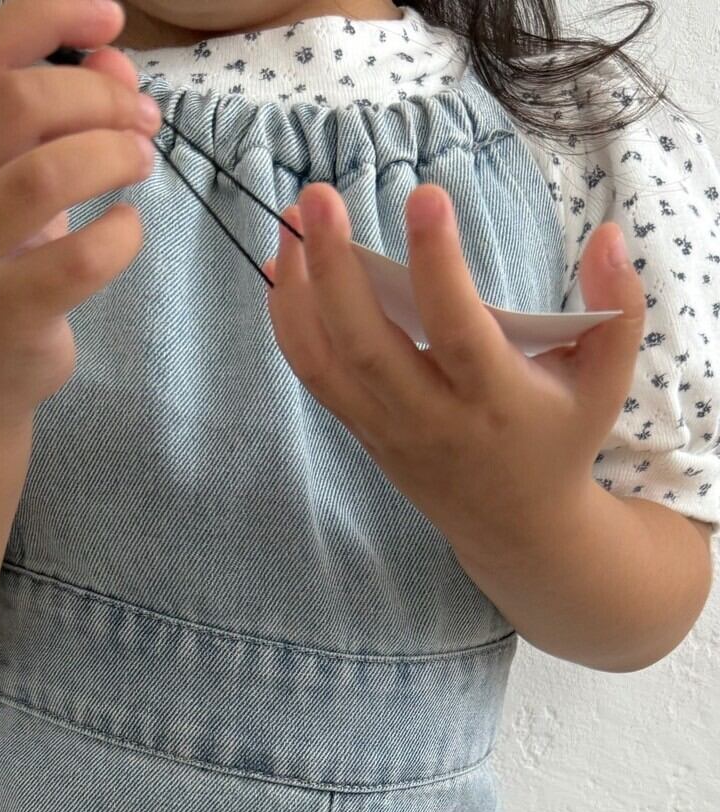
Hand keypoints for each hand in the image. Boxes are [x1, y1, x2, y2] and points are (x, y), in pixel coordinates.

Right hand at [0, 0, 161, 424]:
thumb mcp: (8, 174)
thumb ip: (56, 110)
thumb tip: (115, 58)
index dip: (55, 17)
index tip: (112, 18)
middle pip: (24, 102)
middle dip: (100, 100)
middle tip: (142, 122)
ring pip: (51, 173)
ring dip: (116, 156)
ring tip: (140, 165)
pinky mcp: (4, 310)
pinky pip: (83, 257)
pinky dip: (123, 233)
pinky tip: (125, 228)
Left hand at [263, 181, 647, 563]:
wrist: (516, 527)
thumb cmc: (560, 437)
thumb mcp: (606, 381)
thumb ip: (618, 309)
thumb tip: (608, 234)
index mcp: (495, 400)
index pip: (458, 330)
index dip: (438, 264)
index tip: (425, 194)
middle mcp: (432, 417)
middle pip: (368, 345)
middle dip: (337, 269)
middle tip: (320, 197)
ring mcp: (389, 427)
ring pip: (327, 362)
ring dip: (298, 291)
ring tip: (292, 223)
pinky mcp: (363, 430)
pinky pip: (314, 375)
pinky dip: (290, 320)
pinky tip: (283, 265)